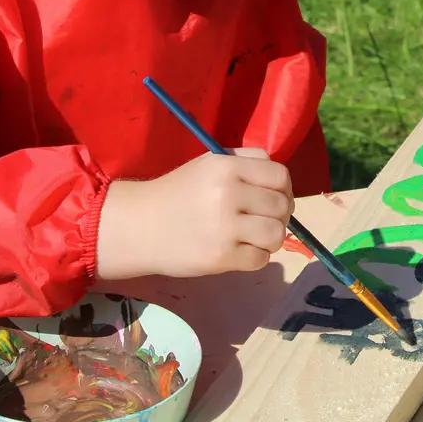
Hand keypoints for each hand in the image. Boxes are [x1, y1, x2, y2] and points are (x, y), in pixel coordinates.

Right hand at [95, 148, 292, 279]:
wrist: (139, 227)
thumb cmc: (176, 193)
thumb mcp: (208, 164)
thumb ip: (244, 162)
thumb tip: (280, 179)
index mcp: (227, 167)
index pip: (280, 176)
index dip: (283, 189)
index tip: (273, 198)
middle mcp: (229, 194)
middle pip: (282, 206)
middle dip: (278, 215)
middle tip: (262, 220)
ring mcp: (226, 227)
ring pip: (277, 234)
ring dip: (271, 238)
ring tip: (254, 238)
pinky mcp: (222, 257)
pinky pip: (262, 259)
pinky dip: (256, 257)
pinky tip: (240, 252)